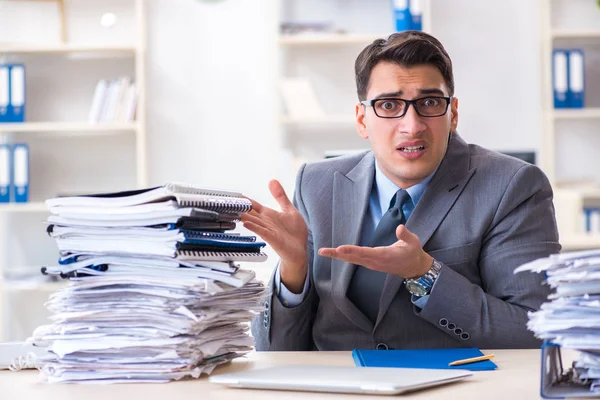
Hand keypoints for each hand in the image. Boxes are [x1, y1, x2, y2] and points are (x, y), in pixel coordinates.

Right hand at [241, 180, 308, 292]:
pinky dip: (253, 227)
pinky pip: (261, 231)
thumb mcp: (289, 209)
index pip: (253, 205)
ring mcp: (268, 230)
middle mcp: (265, 222)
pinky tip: (246, 224)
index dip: (244, 200)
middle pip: (249, 213)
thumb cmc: (294, 232)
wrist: (301, 249)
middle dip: (240, 208)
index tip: (234, 195)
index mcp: (268, 214)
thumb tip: (272, 180)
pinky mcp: (272, 238)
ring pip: (253, 221)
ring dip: (244, 216)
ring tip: (234, 211)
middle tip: (228, 203)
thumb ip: (280, 196)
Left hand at [318, 225, 432, 278]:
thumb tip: (400, 228)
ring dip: (337, 256)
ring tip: (323, 252)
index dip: (352, 251)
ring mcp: (371, 264)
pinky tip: (334, 254)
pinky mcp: (370, 263)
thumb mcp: (414, 243)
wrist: (413, 268)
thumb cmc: (413, 252)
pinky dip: (343, 257)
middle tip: (323, 251)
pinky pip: (354, 260)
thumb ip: (406, 236)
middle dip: (337, 254)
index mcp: (384, 256)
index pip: (365, 253)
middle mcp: (375, 261)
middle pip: (353, 258)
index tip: (340, 249)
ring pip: (352, 260)